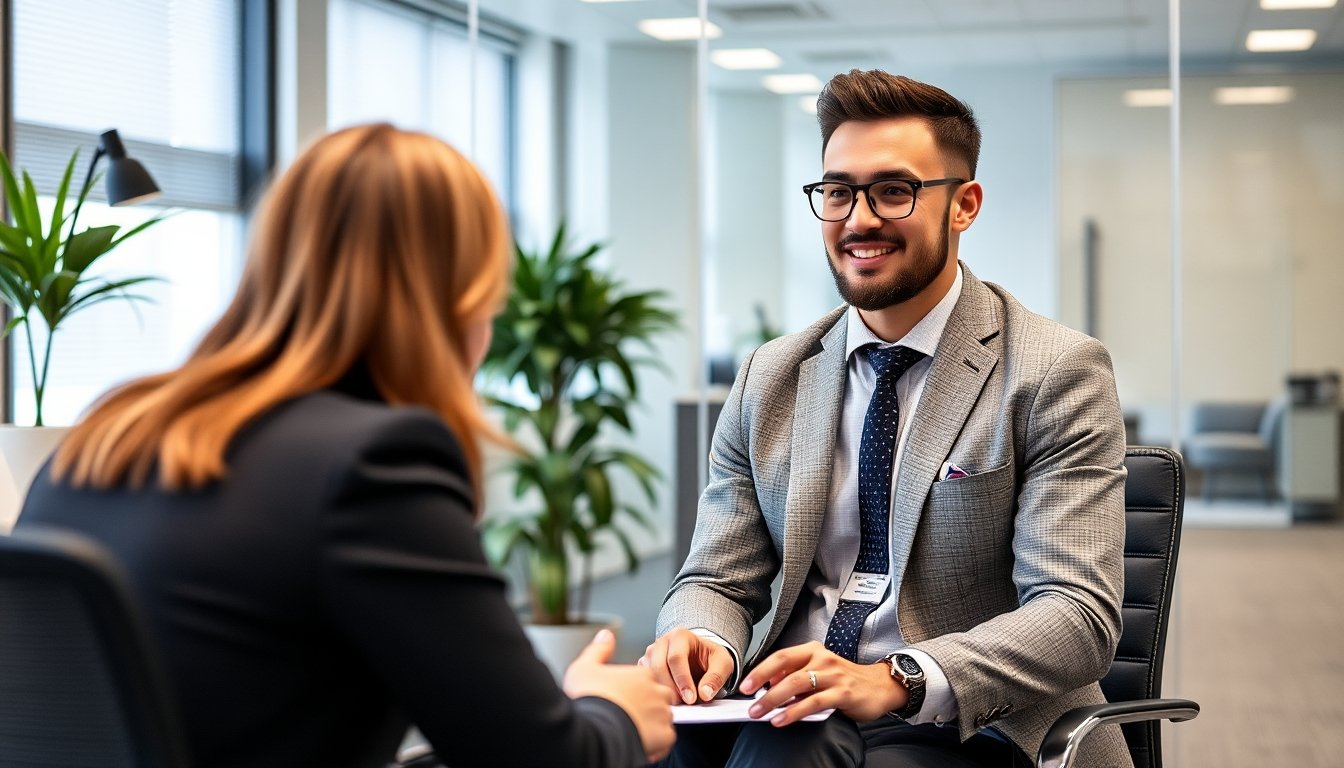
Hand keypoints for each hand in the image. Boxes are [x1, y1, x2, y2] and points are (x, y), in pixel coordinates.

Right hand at [564, 629, 675, 762]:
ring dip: (653, 723)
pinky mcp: (664, 735)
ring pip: (664, 717)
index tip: (623, 700)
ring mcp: (661, 712)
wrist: (592, 730)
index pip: (647, 679)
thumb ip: (599, 650)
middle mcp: (655, 690)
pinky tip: (640, 741)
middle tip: (629, 715)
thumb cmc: (588, 699)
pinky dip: (656, 740)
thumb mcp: (585, 667)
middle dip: (649, 705)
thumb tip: (606, 635)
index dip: (636, 690)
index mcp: (640, 673)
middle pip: (660, 696)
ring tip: (633, 730)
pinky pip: (666, 737)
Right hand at [640, 626, 735, 703]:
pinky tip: (667, 699)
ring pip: (649, 674)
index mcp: (680, 636)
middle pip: (659, 666)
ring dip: (662, 690)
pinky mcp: (646, 666)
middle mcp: (662, 642)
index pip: (676, 658)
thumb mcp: (723, 663)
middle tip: (684, 704)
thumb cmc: (710, 658)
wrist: (702, 657)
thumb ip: (716, 677)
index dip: (683, 680)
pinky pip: (644, 680)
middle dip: (671, 688)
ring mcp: (651, 653)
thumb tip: (704, 693)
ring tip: (677, 702)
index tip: (691, 698)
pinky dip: (654, 690)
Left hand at [738, 641, 905, 725]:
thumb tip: (768, 687)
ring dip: (774, 700)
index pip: (781, 656)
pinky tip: (781, 720)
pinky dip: (794, 712)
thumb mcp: (819, 671)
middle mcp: (822, 658)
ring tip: (760, 712)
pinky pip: (813, 702)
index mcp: (812, 650)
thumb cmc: (845, 680)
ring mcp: (833, 675)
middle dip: (762, 685)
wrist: (880, 686)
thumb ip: (796, 675)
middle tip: (748, 702)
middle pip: (785, 669)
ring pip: (797, 684)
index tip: (744, 684)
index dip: (760, 670)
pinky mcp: (843, 693)